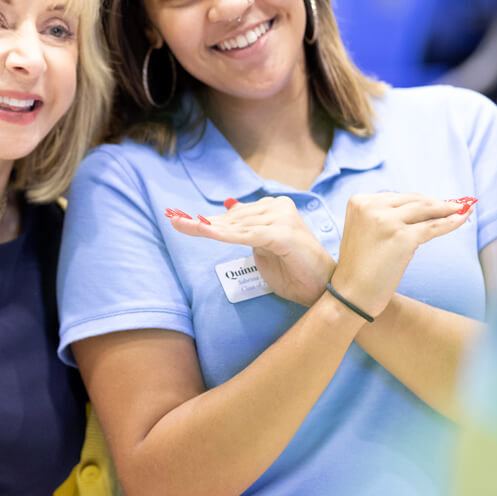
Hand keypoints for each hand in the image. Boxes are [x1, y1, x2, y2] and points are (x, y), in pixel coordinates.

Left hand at [165, 197, 333, 305]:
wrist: (322, 288)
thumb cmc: (294, 271)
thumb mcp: (262, 249)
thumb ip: (245, 234)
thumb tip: (222, 221)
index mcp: (276, 207)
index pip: (236, 214)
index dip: (208, 219)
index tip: (180, 219)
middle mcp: (279, 207)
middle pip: (232, 217)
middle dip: (202, 222)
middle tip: (174, 221)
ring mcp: (282, 219)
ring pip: (235, 225)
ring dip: (207, 227)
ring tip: (182, 225)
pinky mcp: (281, 234)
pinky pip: (246, 235)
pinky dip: (223, 235)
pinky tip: (203, 232)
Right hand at [331, 193, 472, 316]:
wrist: (351, 295)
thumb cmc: (360, 268)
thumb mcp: (365, 232)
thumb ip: (385, 216)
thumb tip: (425, 208)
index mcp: (359, 201)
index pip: (398, 197)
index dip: (421, 200)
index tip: (438, 202)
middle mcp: (371, 206)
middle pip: (413, 200)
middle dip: (437, 203)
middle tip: (455, 204)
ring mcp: (386, 220)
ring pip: (425, 210)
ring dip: (448, 209)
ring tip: (463, 209)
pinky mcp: (402, 236)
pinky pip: (432, 227)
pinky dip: (450, 223)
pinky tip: (462, 219)